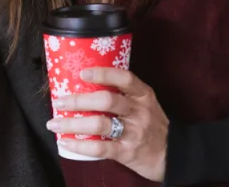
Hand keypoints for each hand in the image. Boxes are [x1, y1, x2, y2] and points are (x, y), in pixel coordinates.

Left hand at [46, 67, 167, 181]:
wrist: (173, 155)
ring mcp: (134, 132)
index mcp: (143, 95)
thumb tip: (86, 85)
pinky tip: (65, 142)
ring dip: (72, 124)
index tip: (82, 72)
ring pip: (100, 124)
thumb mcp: (145, 104)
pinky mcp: (128, 152)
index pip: (124, 78)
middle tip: (59, 101)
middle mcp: (139, 112)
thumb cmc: (152, 125)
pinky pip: (100, 148)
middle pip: (106, 100)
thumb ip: (123, 95)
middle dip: (79, 100)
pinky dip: (80, 146)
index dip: (103, 73)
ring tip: (54, 123)